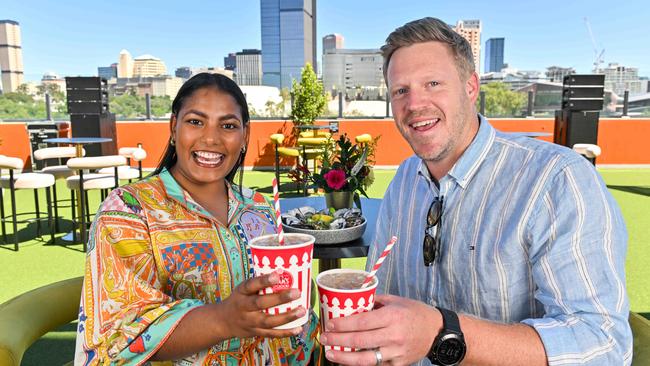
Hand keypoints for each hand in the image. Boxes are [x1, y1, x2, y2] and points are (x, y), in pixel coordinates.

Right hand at [218, 271, 305, 338]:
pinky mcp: (255, 333)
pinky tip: (298, 328)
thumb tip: (284, 271)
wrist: (224, 321)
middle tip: (296, 292)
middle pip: (260, 303)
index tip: (277, 275)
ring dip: (287, 317)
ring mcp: (249, 322)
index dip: (264, 280)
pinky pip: (271, 334)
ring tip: (302, 310)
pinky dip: (286, 332)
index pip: (251, 285)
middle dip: (279, 298)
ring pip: (268, 321)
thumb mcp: (243, 288)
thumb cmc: (240, 299)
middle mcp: (244, 307)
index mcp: (241, 292)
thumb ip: (260, 282)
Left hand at [320, 294, 440, 365]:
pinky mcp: (398, 364)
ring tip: (331, 354)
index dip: (343, 324)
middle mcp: (393, 335)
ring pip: (365, 359)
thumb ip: (374, 302)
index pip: (362, 322)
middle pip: (359, 341)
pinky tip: (348, 362)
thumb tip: (354, 301)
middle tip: (324, 338)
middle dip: (338, 340)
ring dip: (344, 358)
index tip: (330, 324)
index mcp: (392, 316)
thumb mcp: (396, 301)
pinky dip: (361, 364)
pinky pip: (376, 365)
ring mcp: (396, 352)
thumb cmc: (416, 313)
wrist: (438, 332)